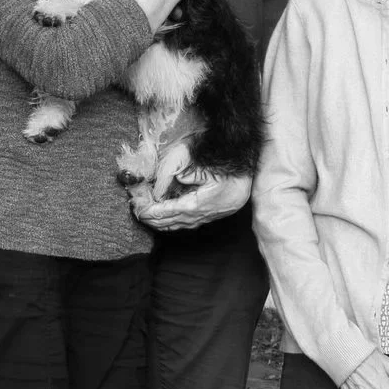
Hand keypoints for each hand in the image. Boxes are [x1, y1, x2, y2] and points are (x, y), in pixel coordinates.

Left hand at [137, 169, 252, 232]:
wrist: (250, 169)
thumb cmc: (226, 164)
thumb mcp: (200, 165)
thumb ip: (180, 175)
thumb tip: (162, 187)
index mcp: (200, 204)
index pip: (169, 211)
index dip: (151, 211)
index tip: (138, 209)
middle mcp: (205, 214)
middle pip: (173, 222)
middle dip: (153, 219)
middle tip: (137, 212)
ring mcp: (211, 216)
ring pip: (181, 225)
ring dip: (163, 222)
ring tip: (147, 217)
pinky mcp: (214, 214)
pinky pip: (189, 223)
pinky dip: (175, 222)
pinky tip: (168, 219)